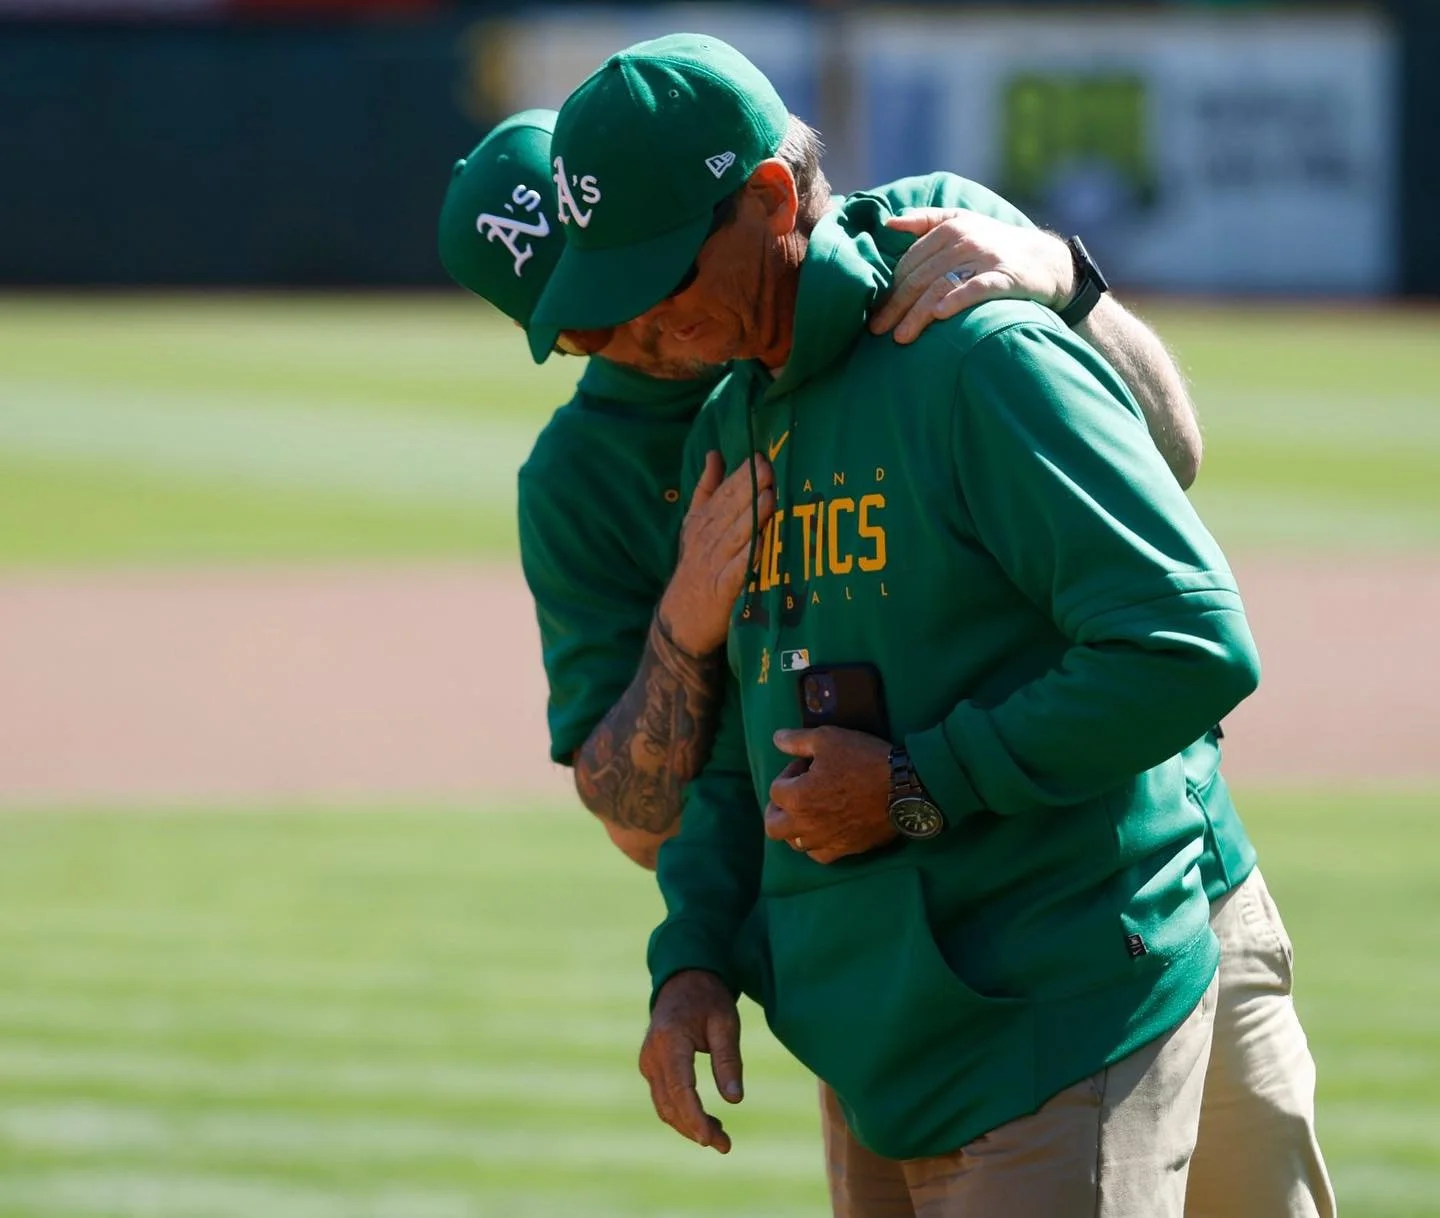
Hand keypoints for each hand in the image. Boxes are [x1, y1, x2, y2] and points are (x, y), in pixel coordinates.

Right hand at [639, 969, 743, 1152]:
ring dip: (688, 1126)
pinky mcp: (650, 1067)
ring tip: (720, 1138)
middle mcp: (652, 1054)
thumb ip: (728, 1060)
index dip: (694, 1116)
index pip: (680, 1087)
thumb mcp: (726, 1023)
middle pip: (670, 1103)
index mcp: (670, 1040)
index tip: (711, 1138)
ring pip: (664, 1106)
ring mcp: (647, 1062)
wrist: (683, 981)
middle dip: (695, 1128)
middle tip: (725, 1145)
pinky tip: (705, 1121)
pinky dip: (681, 1114)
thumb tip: (735, 1100)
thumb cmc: (708, 999)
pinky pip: (663, 1099)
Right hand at [658, 451, 775, 656]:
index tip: (759, 458)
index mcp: (700, 523)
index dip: (740, 477)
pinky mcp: (723, 591)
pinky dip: (748, 557)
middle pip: (729, 512)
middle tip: (768, 469)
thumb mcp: (692, 526)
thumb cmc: (694, 567)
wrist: (679, 620)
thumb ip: (705, 489)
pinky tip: (762, 544)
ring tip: (769, 497)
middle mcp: (706, 542)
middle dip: (749, 490)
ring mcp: (714, 566)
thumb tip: (714, 454)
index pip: (721, 495)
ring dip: (752, 517)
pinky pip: (737, 571)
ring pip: (735, 537)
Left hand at [764, 727, 894, 863]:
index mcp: (797, 798)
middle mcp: (805, 825)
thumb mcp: (828, 739)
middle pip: (773, 825)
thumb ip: (796, 740)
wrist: (904, 788)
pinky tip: (826, 829)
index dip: (789, 772)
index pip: (776, 789)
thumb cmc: (864, 759)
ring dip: (795, 827)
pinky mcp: (845, 849)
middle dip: (778, 808)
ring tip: (810, 810)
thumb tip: (776, 738)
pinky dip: (817, 844)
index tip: (807, 764)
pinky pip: (820, 855)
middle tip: (794, 793)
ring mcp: (825, 840)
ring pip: (794, 843)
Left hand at [867, 209, 1074, 343]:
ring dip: (917, 313)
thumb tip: (888, 223)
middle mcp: (965, 240)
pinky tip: (939, 315)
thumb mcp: (964, 223)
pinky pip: (976, 289)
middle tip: (877, 331)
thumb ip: (926, 221)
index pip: (909, 263)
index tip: (875, 313)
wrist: (1048, 260)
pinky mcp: (1005, 277)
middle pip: (920, 277)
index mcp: (950, 228)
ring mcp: (985, 258)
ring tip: (900, 337)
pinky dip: (956, 300)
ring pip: (940, 286)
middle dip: (896, 306)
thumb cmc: (996, 246)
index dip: (890, 289)